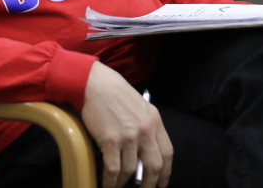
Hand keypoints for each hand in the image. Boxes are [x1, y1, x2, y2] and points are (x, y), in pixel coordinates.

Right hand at [81, 62, 171, 187]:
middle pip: (154, 166)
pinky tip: (107, 186)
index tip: (162, 183)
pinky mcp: (111, 141)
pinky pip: (114, 170)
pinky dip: (111, 183)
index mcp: (155, 120)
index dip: (166, 172)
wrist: (95, 84)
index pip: (168, 152)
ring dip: (124, 184)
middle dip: (150, 184)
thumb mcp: (139, 106)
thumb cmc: (115, 93)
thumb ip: (146, 126)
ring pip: (131, 171)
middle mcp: (145, 130)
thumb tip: (144, 152)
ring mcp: (129, 136)